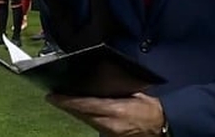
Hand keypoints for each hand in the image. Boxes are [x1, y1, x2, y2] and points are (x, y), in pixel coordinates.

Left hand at [46, 93, 164, 136]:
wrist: (163, 126)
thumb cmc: (148, 107)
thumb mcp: (132, 94)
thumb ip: (114, 91)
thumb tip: (97, 84)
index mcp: (115, 110)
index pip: (85, 105)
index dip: (66, 101)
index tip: (51, 96)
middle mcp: (109, 123)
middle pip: (81, 114)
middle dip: (67, 106)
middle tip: (53, 97)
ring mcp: (110, 133)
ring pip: (86, 121)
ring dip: (75, 112)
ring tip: (63, 102)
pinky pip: (94, 126)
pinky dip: (86, 118)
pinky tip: (81, 111)